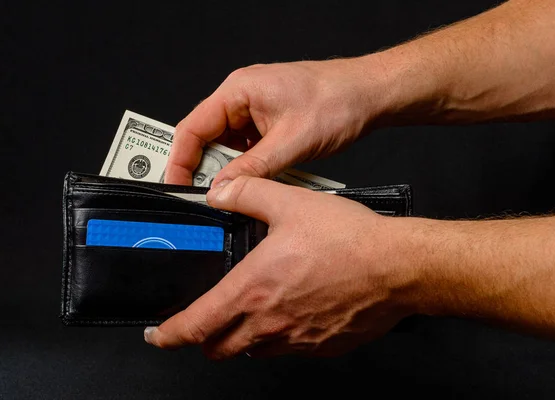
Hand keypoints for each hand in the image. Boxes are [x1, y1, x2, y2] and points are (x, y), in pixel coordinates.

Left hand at [144, 176, 418, 357]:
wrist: (397, 267)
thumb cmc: (348, 239)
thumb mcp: (289, 202)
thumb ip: (247, 193)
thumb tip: (222, 193)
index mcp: (253, 290)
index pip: (195, 326)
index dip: (169, 334)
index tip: (158, 335)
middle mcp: (270, 323)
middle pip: (219, 348)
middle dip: (203, 339)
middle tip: (202, 323)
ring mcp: (297, 339)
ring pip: (253, 352)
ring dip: (240, 339)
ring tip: (247, 315)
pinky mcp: (323, 346)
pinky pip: (289, 350)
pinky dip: (278, 338)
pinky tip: (290, 314)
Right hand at [164, 59, 380, 185]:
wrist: (369, 95)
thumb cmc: (337, 102)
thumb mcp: (291, 142)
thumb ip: (252, 169)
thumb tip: (220, 190)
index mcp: (238, 91)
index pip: (192, 128)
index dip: (180, 161)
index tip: (178, 188)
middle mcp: (241, 97)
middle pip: (206, 138)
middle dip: (205, 169)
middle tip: (206, 200)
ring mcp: (255, 109)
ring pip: (227, 146)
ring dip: (230, 170)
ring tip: (235, 195)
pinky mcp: (268, 122)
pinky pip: (247, 148)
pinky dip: (248, 168)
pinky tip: (257, 183)